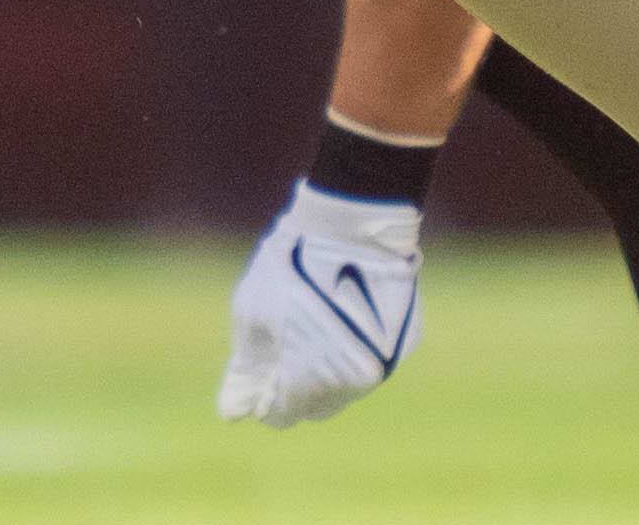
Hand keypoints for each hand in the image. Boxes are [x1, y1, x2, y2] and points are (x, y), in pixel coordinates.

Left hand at [217, 183, 424, 425]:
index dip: (265, 396)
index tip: (261, 371)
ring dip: (330, 365)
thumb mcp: (253, 312)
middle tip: (287, 346)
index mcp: (310, 384)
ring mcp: (384, 363)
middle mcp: (352, 385)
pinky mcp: (405, 341)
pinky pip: (374, 356)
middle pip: (319, 405)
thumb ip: (247, 368)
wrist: (355, 223)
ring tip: (319, 318)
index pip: (283, 416)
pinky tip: (348, 308)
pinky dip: (359, 344)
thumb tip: (233, 412)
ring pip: (349, 383)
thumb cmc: (293, 266)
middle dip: (298, 385)